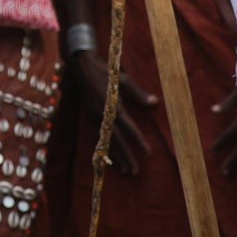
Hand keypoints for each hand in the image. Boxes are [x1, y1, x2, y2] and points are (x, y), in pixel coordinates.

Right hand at [69, 49, 157, 175]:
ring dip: (116, 156)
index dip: (138, 140)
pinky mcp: (89, 117)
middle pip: (116, 139)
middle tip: (135, 171)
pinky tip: (110, 158)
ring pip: (106, 140)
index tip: (148, 153)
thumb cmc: (105, 71)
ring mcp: (94, 117)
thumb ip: (138, 92)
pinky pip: (98, 137)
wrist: (81, 66)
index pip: (128, 127)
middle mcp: (102, 114)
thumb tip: (154, 102)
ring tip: (125, 171)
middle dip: (126, 156)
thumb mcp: (123, 78)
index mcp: (112, 104)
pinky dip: (105, 149)